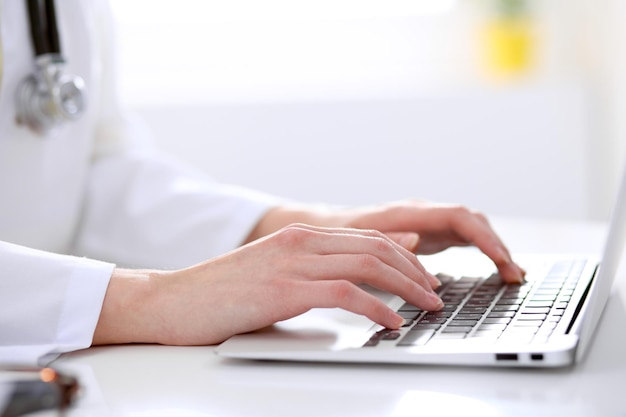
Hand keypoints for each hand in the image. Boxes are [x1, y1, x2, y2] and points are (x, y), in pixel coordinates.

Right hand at [93, 224, 442, 345]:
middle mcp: (301, 241)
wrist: (174, 300)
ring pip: (368, 266)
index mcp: (301, 235)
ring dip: (406, 288)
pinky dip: (377, 307)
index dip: (404, 257)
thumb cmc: (222, 293)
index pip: (368, 238)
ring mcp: (293, 263)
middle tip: (435, 293)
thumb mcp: (274, 272)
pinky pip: (346, 293)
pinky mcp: (285, 289)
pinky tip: (391, 322)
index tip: (424, 277)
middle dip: (415, 270)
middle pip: (376, 247)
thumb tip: (356, 281)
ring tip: (427, 307)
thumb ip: (314, 269)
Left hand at [336, 199, 525, 283]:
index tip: (501, 258)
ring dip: (495, 250)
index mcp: (410, 212)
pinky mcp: (431, 233)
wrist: (333, 228)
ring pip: (473, 229)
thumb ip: (387, 241)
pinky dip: (484, 252)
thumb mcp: (359, 240)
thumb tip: (415, 241)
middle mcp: (425, 214)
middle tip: (514, 275)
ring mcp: (430, 223)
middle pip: (472, 222)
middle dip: (496, 246)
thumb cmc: (344, 234)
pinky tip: (499, 269)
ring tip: (514, 276)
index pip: (457, 216)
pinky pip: (465, 239)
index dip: (482, 236)